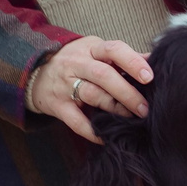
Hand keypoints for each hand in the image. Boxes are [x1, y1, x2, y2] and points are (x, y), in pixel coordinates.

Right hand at [27, 36, 153, 143]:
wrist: (33, 71)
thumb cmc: (74, 61)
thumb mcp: (94, 51)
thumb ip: (121, 56)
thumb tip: (152, 59)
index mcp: (90, 48)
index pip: (113, 49)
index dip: (132, 62)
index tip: (149, 77)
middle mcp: (77, 64)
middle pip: (104, 75)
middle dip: (127, 93)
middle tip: (145, 108)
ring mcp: (65, 84)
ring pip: (92, 95)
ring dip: (115, 108)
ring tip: (131, 118)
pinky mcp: (57, 105)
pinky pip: (75, 120)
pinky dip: (92, 131)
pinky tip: (105, 136)